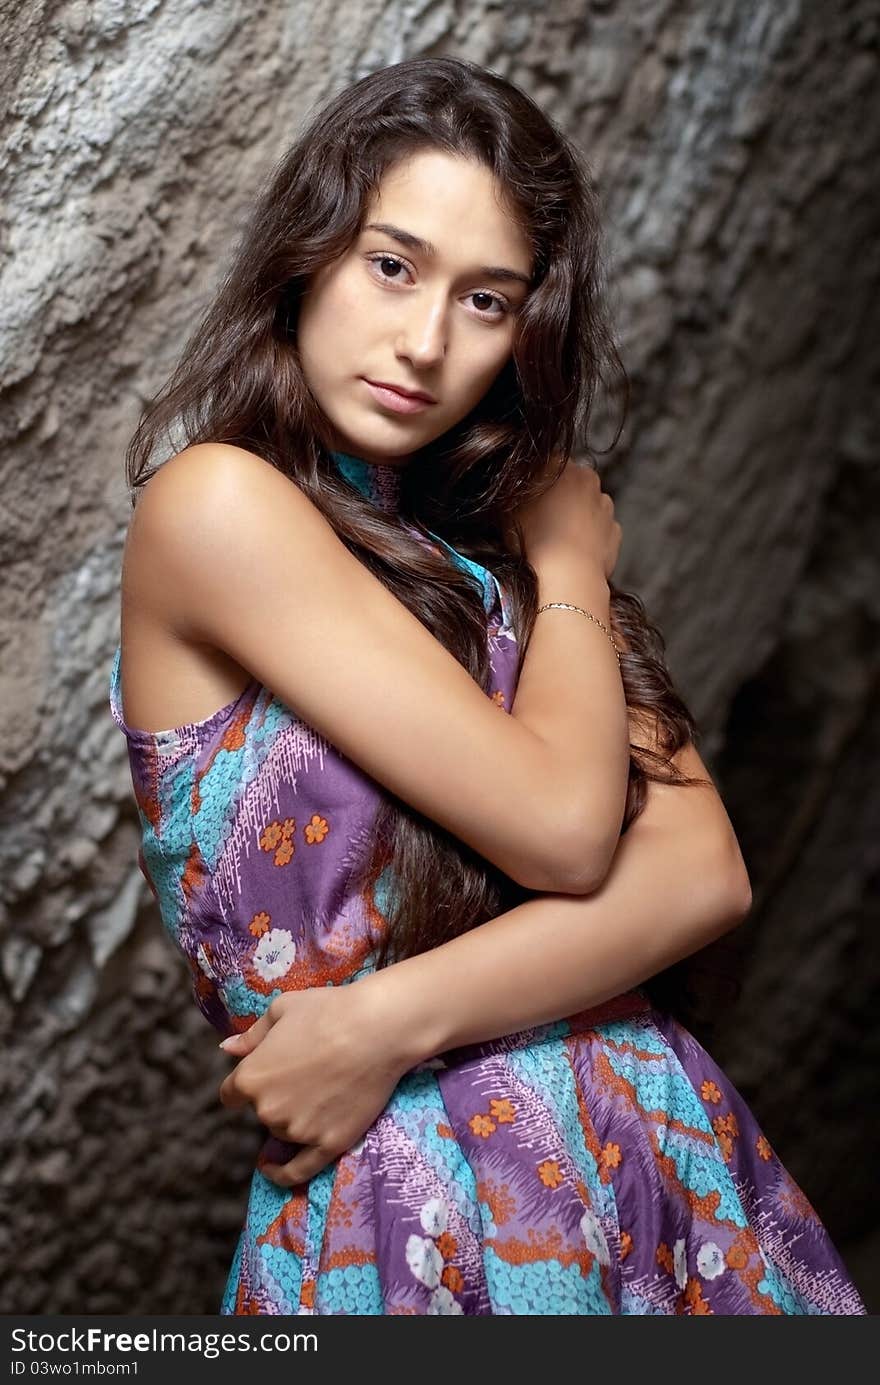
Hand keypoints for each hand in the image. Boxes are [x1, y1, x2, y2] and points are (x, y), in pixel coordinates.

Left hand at [217, 981, 412, 1185]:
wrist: (377, 1029)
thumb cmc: (328, 1011)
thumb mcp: (282, 1010)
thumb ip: (252, 1036)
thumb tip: (226, 1048)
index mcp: (251, 1077)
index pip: (231, 1093)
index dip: (247, 1083)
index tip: (265, 1075)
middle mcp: (268, 1110)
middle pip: (261, 1111)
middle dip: (276, 1095)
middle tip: (305, 1071)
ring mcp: (298, 1131)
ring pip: (283, 1131)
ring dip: (292, 1117)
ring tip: (320, 1089)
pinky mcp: (328, 1144)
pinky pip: (297, 1171)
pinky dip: (281, 1174)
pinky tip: (273, 1170)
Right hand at [508, 453, 621, 579]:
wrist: (567, 575)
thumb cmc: (534, 540)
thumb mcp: (507, 510)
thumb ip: (514, 492)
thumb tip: (514, 491)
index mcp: (562, 466)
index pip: (547, 465)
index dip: (536, 484)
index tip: (527, 502)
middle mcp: (587, 480)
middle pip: (571, 484)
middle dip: (559, 499)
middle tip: (541, 522)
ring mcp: (605, 506)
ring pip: (588, 507)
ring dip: (576, 517)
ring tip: (557, 541)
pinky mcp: (614, 531)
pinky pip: (600, 530)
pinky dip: (589, 538)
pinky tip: (573, 553)